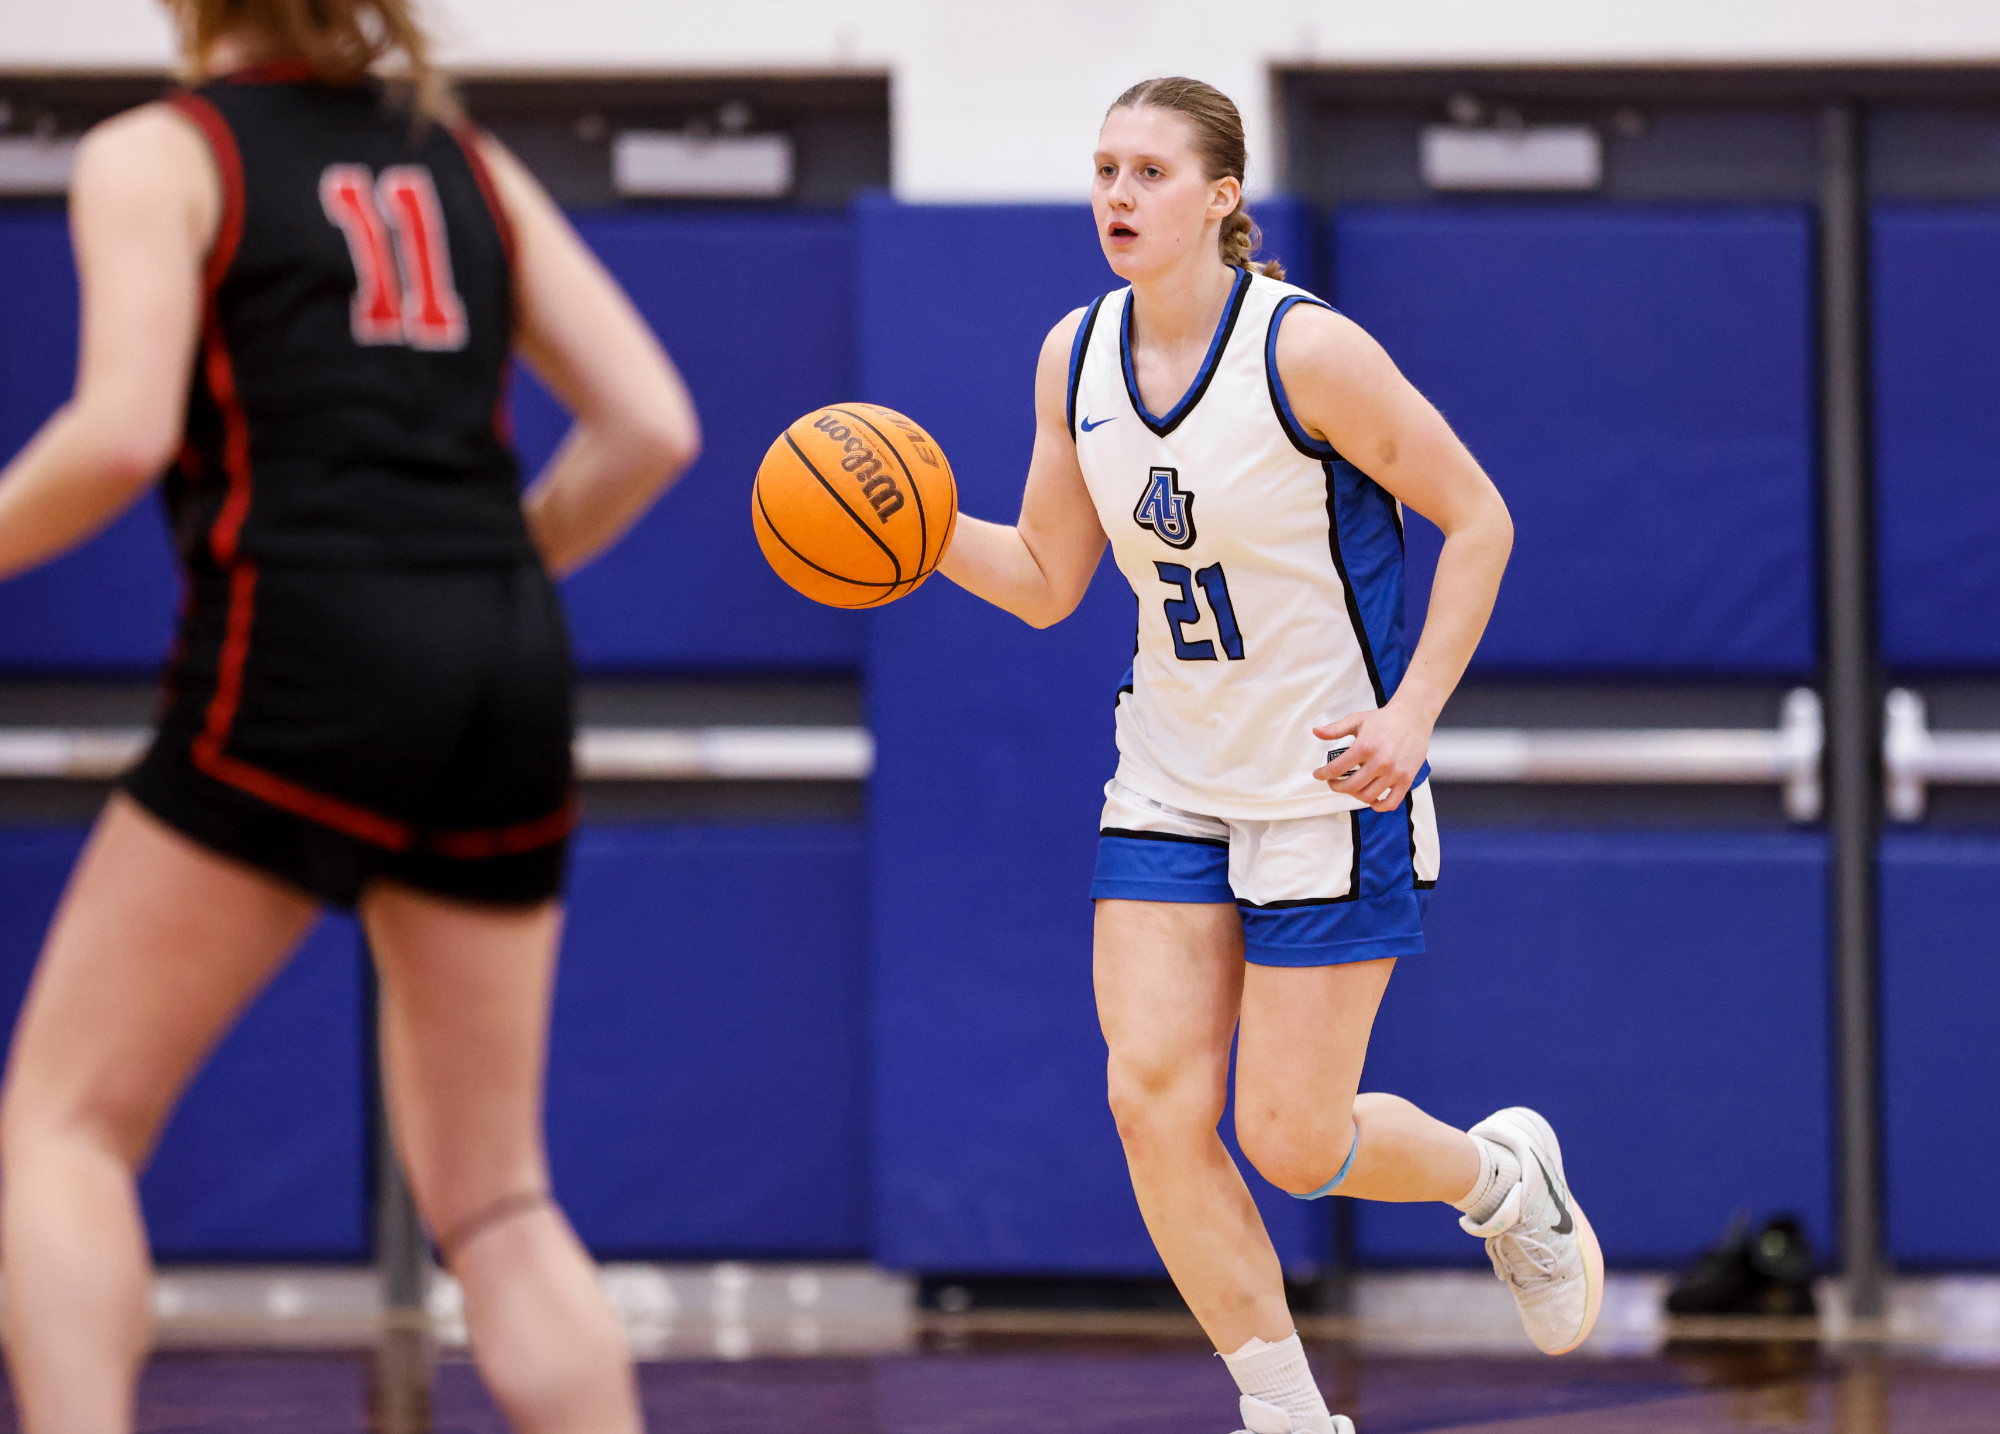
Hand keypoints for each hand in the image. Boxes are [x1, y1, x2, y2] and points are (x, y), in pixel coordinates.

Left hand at [1312, 702, 1433, 811]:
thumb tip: (1316, 732)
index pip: (1337, 768)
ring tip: (1351, 787)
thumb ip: (1335, 729)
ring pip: (1368, 796)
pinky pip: (1392, 802)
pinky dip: (1380, 806)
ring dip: (1355, 795)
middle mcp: (1379, 762)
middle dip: (1336, 787)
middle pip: (1351, 786)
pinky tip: (1372, 800)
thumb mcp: (1356, 720)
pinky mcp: (1406, 779)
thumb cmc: (1384, 719)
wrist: (1413, 717)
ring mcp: (1394, 772)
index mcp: (1364, 747)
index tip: (1318, 775)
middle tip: (1333, 782)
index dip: (1323, 774)